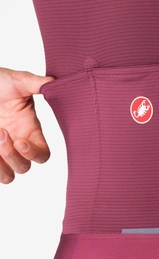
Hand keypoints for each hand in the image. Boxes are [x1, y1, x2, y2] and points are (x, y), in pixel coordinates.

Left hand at [0, 68, 53, 183]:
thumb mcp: (17, 81)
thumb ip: (36, 83)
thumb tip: (53, 82)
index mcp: (30, 132)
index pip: (43, 155)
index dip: (35, 154)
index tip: (20, 141)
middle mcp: (17, 144)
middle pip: (24, 168)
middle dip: (11, 155)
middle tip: (0, 132)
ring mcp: (0, 152)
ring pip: (8, 177)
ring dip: (0, 165)